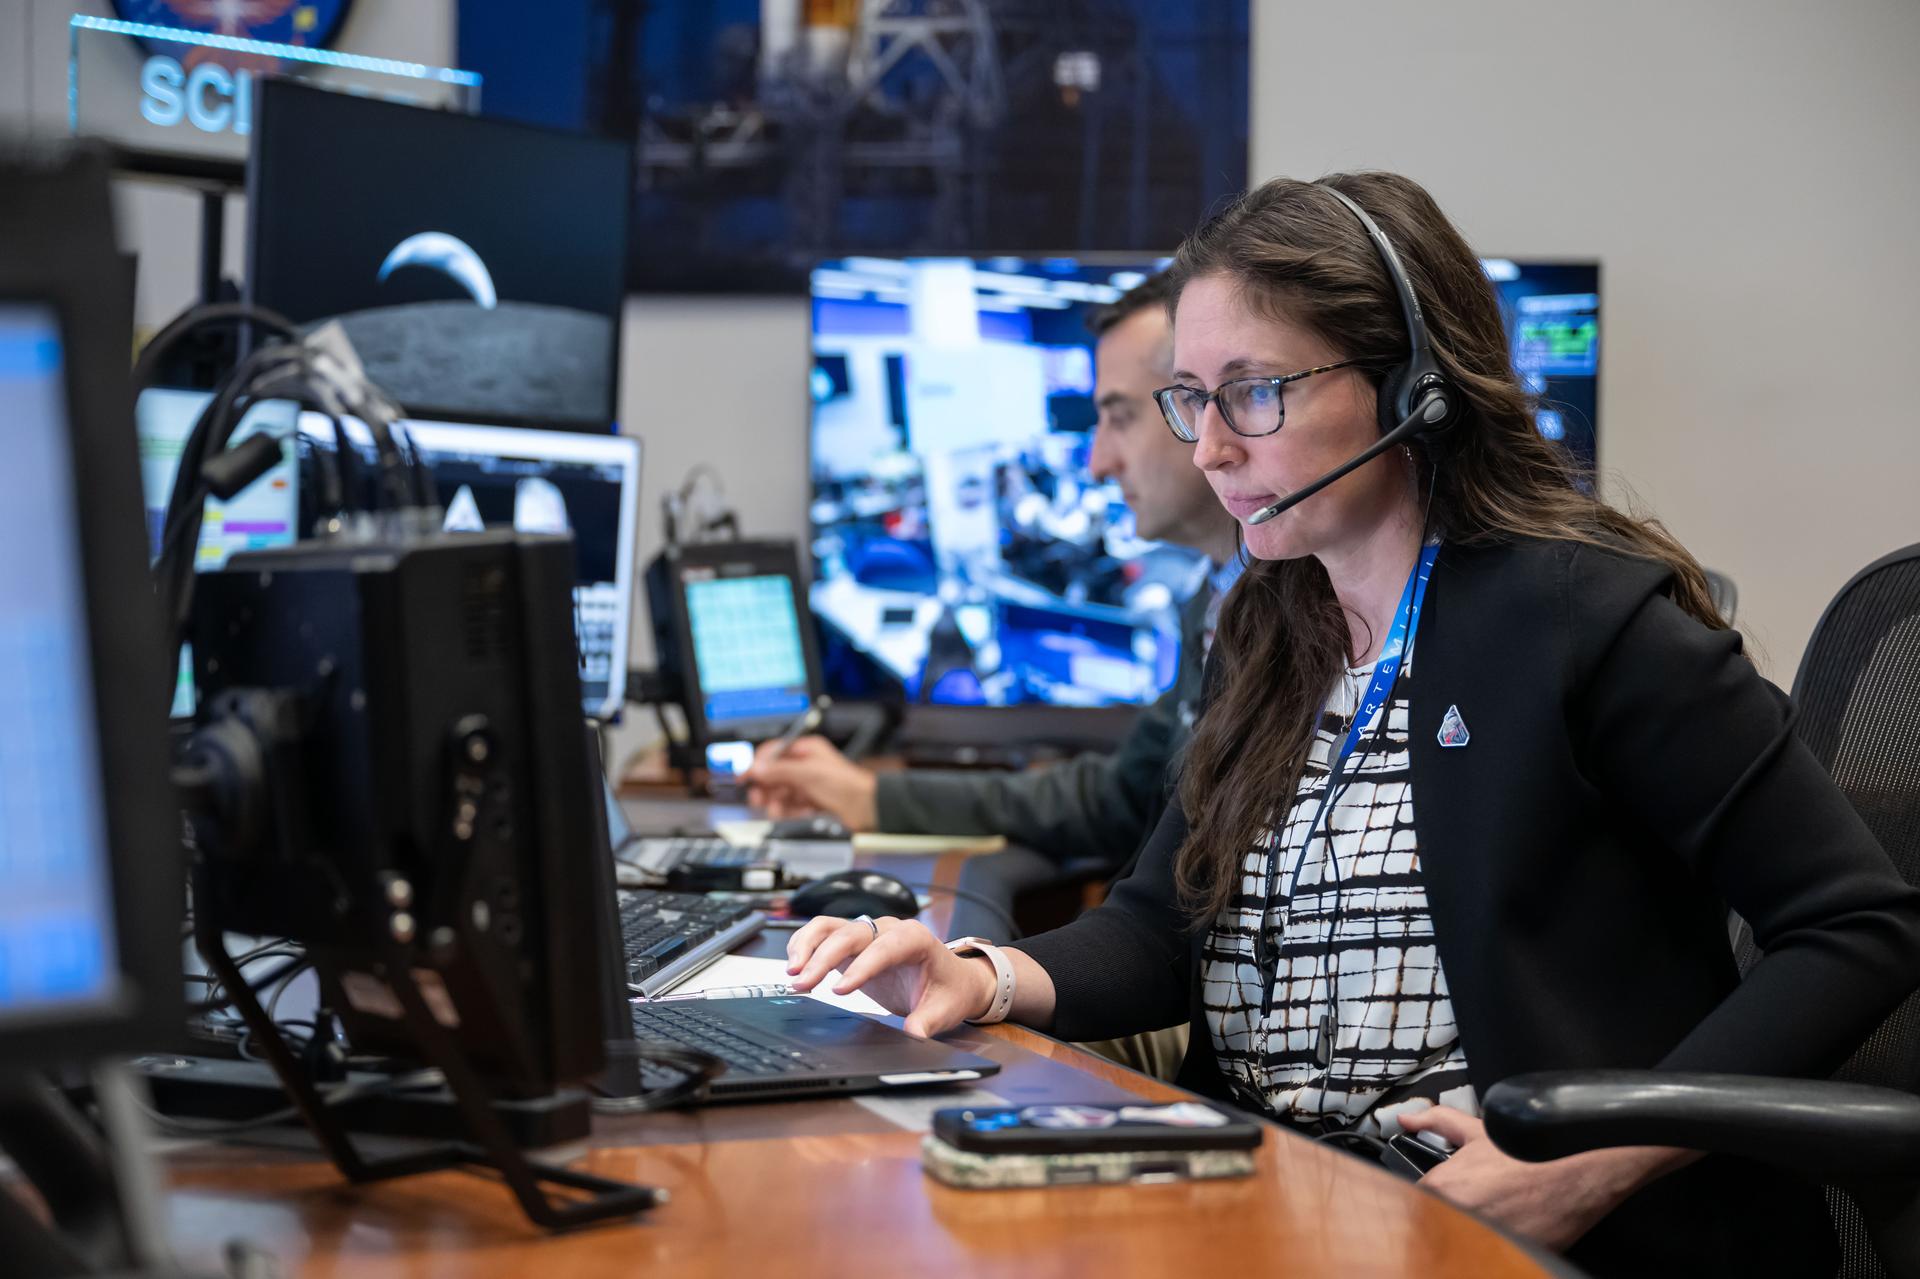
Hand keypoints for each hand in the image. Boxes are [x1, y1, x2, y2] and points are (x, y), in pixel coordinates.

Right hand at [744, 735, 878, 830]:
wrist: (866, 807)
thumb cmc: (846, 784)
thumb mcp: (807, 773)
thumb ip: (779, 771)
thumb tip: (756, 769)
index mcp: (806, 750)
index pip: (774, 752)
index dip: (758, 764)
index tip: (744, 776)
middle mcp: (807, 765)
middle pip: (775, 775)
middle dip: (766, 788)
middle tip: (758, 799)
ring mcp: (810, 784)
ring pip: (783, 793)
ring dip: (778, 802)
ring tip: (776, 810)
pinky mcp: (814, 801)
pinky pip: (794, 805)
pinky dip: (791, 811)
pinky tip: (796, 813)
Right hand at [785, 915, 995, 1038]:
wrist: (952, 979)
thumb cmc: (949, 989)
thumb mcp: (944, 1010)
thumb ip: (928, 1022)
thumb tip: (914, 1036)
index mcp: (915, 939)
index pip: (883, 949)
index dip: (860, 968)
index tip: (840, 991)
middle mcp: (888, 929)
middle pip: (849, 934)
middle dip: (822, 957)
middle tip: (802, 984)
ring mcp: (869, 933)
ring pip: (830, 926)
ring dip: (807, 946)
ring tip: (792, 974)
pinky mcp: (853, 944)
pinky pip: (824, 934)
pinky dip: (805, 946)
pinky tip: (794, 966)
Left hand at [1397, 1105, 1688, 1252]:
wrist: (1579, 1174)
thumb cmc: (1530, 1152)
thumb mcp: (1478, 1130)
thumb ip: (1437, 1122)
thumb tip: (1408, 1120)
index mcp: (1441, 1187)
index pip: (1409, 1205)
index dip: (1419, 1206)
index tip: (1429, 1205)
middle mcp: (1455, 1218)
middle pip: (1430, 1231)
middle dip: (1439, 1226)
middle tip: (1462, 1217)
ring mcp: (1481, 1241)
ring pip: (1455, 1248)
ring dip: (1460, 1241)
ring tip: (1483, 1227)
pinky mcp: (1507, 1256)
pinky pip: (1486, 1258)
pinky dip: (1487, 1251)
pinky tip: (1499, 1239)